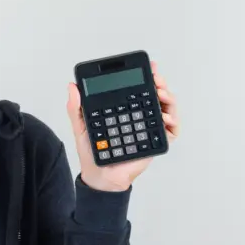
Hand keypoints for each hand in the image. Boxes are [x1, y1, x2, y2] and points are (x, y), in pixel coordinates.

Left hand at [66, 61, 179, 191]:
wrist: (100, 176)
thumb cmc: (92, 153)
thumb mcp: (81, 126)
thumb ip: (76, 107)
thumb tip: (71, 86)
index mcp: (125, 109)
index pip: (138, 89)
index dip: (147, 76)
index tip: (151, 68)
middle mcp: (139, 116)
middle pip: (157, 95)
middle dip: (160, 84)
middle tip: (157, 80)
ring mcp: (148, 129)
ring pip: (167, 109)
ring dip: (168, 100)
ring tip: (161, 95)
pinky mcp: (154, 143)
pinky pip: (170, 131)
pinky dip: (172, 123)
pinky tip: (165, 118)